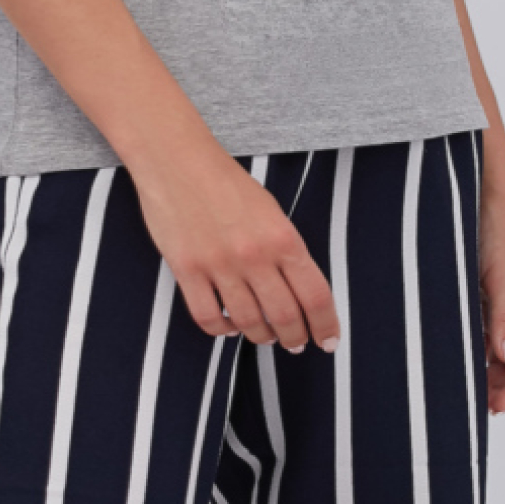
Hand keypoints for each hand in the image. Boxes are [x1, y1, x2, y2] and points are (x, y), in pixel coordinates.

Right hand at [131, 139, 339, 352]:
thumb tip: (298, 292)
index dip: (326, 326)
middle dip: (295, 338)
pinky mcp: (186, 270)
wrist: (176, 159)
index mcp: (282, 237)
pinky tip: (229, 326)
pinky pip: (208, 317)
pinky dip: (222, 330)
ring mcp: (218, 264)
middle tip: (296, 344)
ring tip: (265, 337)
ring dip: (261, 337)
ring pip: (248, 322)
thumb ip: (286, 250)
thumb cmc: (225, 182)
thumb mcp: (271, 210)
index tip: (328, 341)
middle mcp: (254, 255)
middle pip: (284, 316)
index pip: (315, 295)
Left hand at [481, 180, 504, 413]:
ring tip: (458, 384)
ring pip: (503, 357)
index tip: (494, 405)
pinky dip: (474, 352)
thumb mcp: (500, 278)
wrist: (483, 197)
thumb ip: (504, 320)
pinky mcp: (491, 305)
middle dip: (501, 387)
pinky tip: (453, 358)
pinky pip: (486, 339)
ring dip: (485, 373)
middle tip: (469, 402)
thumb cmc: (500, 230)